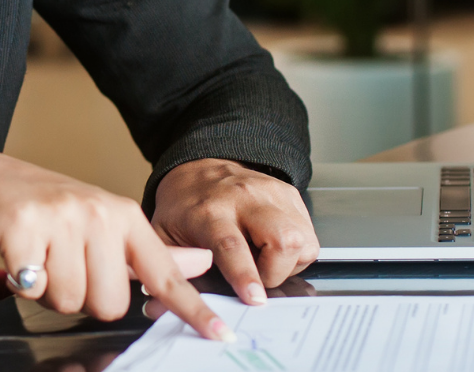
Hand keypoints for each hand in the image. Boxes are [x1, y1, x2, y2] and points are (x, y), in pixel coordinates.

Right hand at [0, 148, 233, 341]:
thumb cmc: (48, 206)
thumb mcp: (105, 222)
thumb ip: (151, 252)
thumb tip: (200, 262)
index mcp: (123, 217)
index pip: (165, 272)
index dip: (192, 308)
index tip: (220, 333)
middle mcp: (97, 214)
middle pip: (109, 303)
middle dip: (82, 297)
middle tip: (63, 265)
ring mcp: (60, 219)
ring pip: (70, 301)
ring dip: (50, 292)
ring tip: (40, 259)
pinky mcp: (21, 227)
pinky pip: (32, 288)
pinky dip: (21, 282)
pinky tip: (17, 256)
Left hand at [151, 159, 319, 304]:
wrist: (197, 168)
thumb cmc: (183, 207)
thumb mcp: (164, 235)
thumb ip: (171, 267)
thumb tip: (164, 306)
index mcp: (210, 212)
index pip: (233, 246)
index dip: (246, 275)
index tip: (254, 298)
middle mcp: (244, 199)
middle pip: (283, 239)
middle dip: (278, 271)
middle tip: (259, 279)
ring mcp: (271, 193)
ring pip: (303, 239)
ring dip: (289, 263)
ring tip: (266, 262)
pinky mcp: (289, 194)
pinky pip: (308, 234)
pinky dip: (297, 251)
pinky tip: (273, 247)